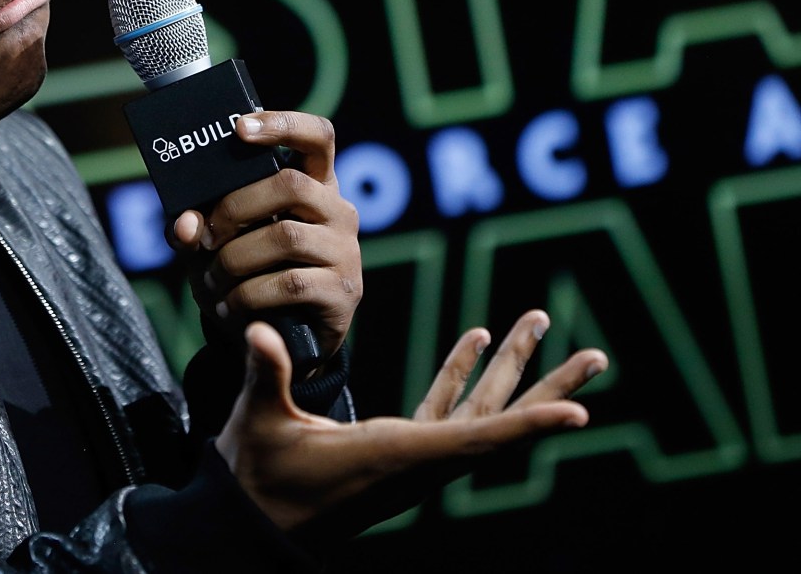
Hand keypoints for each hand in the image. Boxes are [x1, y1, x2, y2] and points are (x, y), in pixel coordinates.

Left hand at [172, 111, 361, 359]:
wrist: (277, 340)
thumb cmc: (247, 275)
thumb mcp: (215, 246)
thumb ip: (196, 228)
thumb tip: (184, 225)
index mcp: (312, 185)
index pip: (318, 137)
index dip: (283, 124)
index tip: (239, 127)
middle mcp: (337, 210)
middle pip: (290, 184)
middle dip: (235, 207)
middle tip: (207, 236)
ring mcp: (345, 251)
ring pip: (286, 236)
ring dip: (235, 259)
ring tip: (213, 281)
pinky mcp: (343, 292)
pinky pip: (291, 282)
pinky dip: (249, 295)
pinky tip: (231, 306)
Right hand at [216, 309, 608, 537]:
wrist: (254, 526)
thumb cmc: (259, 477)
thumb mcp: (261, 424)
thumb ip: (266, 374)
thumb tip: (258, 332)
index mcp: (396, 455)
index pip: (476, 440)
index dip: (528, 425)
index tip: (580, 412)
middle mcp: (419, 460)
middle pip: (499, 425)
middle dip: (546, 387)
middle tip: (595, 356)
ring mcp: (414, 458)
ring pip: (479, 414)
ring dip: (511, 371)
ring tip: (535, 323)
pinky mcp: (399, 451)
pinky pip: (447, 412)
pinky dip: (463, 376)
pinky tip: (475, 341)